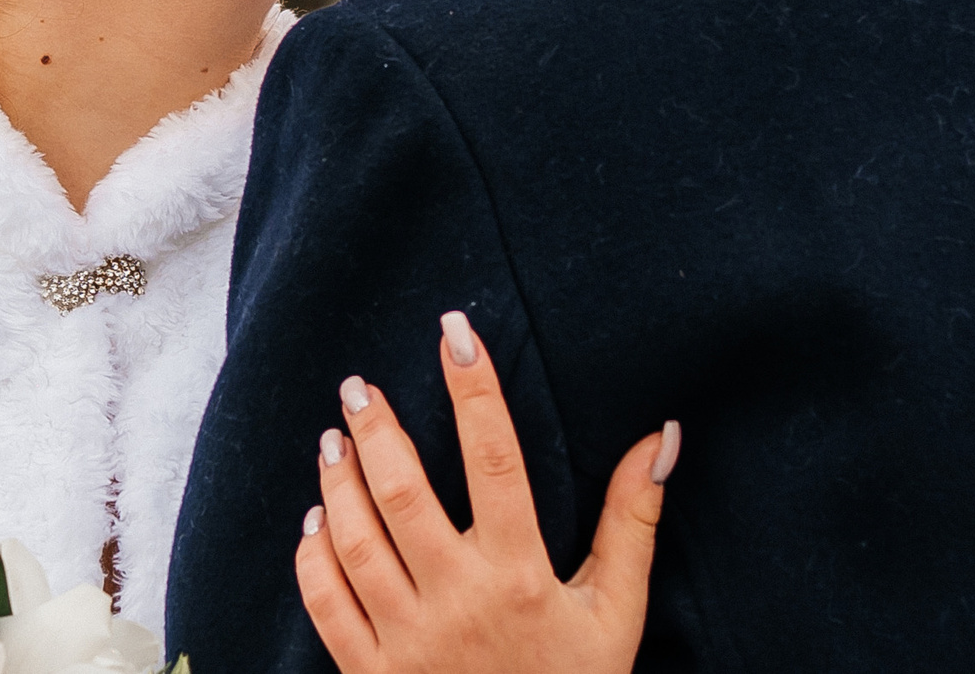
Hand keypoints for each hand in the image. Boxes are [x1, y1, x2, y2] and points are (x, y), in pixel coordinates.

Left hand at [294, 309, 678, 673]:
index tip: (456, 333)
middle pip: (404, 492)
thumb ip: (634, 522)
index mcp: (521, 578)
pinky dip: (313, 555)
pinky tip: (316, 519)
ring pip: (356, 542)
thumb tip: (661, 438)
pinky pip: (326, 605)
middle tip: (359, 385)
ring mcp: (407, 644)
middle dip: (376, 428)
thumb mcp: (617, 612)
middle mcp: (458, 604)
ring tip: (333, 439)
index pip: (495, 459)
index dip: (475, 390)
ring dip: (339, 482)